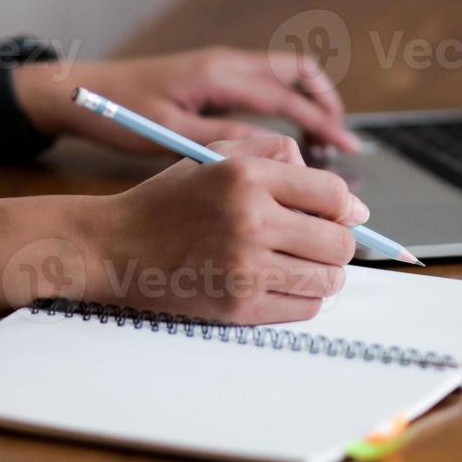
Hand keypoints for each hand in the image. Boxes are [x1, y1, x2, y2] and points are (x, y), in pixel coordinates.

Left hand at [15, 47, 360, 155]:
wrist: (82, 89)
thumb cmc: (119, 112)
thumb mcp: (172, 134)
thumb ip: (224, 140)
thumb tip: (277, 154)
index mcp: (219, 73)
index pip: (288, 96)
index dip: (323, 124)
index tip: (348, 149)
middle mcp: (226, 62)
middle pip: (297, 72)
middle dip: (325, 105)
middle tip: (340, 144)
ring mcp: (221, 66)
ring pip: (283, 76)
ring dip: (307, 105)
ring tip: (319, 145)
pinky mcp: (213, 76)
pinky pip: (264, 85)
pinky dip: (286, 106)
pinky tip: (284, 139)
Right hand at [73, 136, 367, 323]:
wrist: (114, 247)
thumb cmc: (170, 201)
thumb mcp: (217, 154)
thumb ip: (278, 153)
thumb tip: (345, 200)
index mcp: (246, 175)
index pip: (333, 194)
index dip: (347, 207)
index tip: (345, 215)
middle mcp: (249, 219)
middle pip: (339, 242)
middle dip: (338, 244)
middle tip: (320, 243)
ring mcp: (244, 267)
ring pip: (328, 280)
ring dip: (324, 274)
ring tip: (300, 264)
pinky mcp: (237, 307)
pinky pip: (303, 308)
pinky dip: (301, 298)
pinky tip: (278, 284)